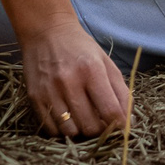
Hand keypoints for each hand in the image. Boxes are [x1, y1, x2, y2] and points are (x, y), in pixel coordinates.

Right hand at [19, 19, 129, 138]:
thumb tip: (129, 122)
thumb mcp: (106, 62)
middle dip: (100, 130)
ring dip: (80, 132)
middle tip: (101, 122)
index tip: (121, 128)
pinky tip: (68, 119)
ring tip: (83, 120)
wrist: (46, 32)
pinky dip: (62, 130)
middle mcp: (69, 81)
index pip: (110, 111)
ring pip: (70, 132)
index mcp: (92, 70)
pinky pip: (51, 129)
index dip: (119, 125)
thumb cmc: (81, 48)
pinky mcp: (34, 98)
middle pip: (90, 126)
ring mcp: (49, 91)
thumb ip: (121, 91)